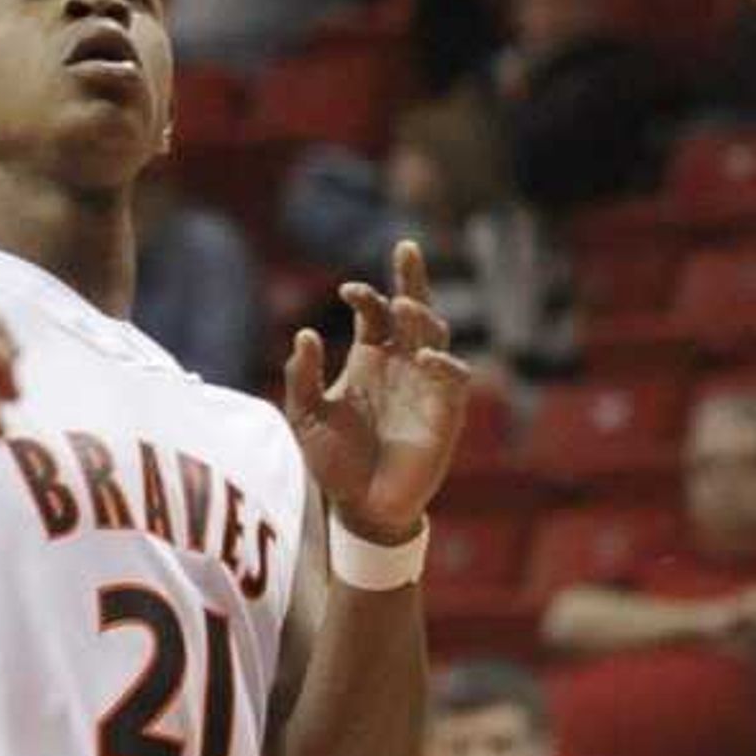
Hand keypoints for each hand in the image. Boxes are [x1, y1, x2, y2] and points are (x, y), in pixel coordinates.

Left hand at [285, 240, 473, 548]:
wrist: (361, 507)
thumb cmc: (333, 461)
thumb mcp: (305, 415)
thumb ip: (302, 376)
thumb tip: (305, 334)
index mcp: (370, 358)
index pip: (375, 312)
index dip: (366, 296)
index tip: (348, 291)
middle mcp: (401, 364)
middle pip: (414, 309)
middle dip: (412, 278)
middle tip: (407, 247)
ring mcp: (425, 385)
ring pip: (435, 336)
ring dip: (424, 317)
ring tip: (406, 306)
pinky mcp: (445, 412)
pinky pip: (453, 379)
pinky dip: (444, 365)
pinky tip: (426, 358)